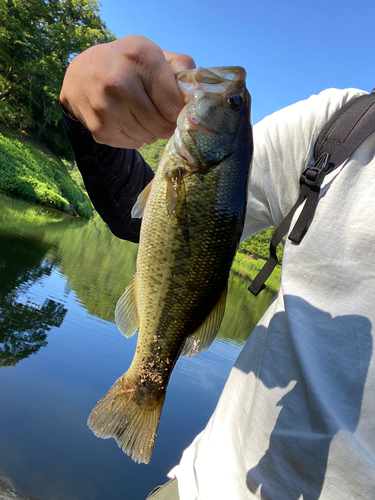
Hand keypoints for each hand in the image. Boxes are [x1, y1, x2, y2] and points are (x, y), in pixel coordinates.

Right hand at [60, 35, 195, 148]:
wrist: (80, 76)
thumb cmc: (125, 64)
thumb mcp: (151, 52)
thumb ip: (180, 66)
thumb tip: (197, 93)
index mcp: (139, 59)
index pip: (173, 105)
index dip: (180, 112)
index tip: (178, 109)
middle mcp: (119, 83)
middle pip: (161, 125)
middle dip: (167, 124)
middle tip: (163, 115)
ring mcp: (106, 109)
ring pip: (148, 137)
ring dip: (153, 131)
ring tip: (145, 115)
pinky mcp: (99, 129)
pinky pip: (133, 144)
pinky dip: (137, 137)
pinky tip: (130, 121)